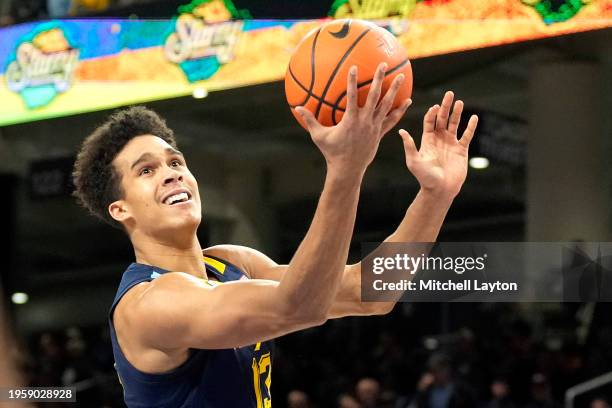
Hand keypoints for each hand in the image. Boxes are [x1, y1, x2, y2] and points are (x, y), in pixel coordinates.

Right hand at [296, 63, 411, 177]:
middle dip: (379, 79)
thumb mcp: (318, 136)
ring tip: (400, 77)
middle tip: (383, 64)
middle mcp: (365, 121)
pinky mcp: (380, 133)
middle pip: (374, 96)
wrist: (348, 169)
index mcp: (350, 119)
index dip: (352, 81)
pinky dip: (400, 110)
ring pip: (386, 105)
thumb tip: (296, 107)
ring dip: (394, 90)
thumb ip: (309, 120)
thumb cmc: (332, 152)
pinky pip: (392, 119)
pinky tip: (407, 101)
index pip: (352, 96)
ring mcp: (374, 126)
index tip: (354, 67)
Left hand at [399, 91, 477, 197]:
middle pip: (442, 119)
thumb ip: (409, 145)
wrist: (440, 189)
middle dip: (445, 106)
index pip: (430, 121)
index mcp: (427, 140)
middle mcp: (439, 139)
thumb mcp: (414, 160)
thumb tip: (401, 131)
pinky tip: (474, 117)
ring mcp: (451, 144)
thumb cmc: (424, 177)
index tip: (435, 106)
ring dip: (457, 113)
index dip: (432, 113)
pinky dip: (470, 127)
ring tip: (459, 102)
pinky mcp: (462, 150)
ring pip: (454, 124)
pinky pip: (467, 135)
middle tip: (449, 93)